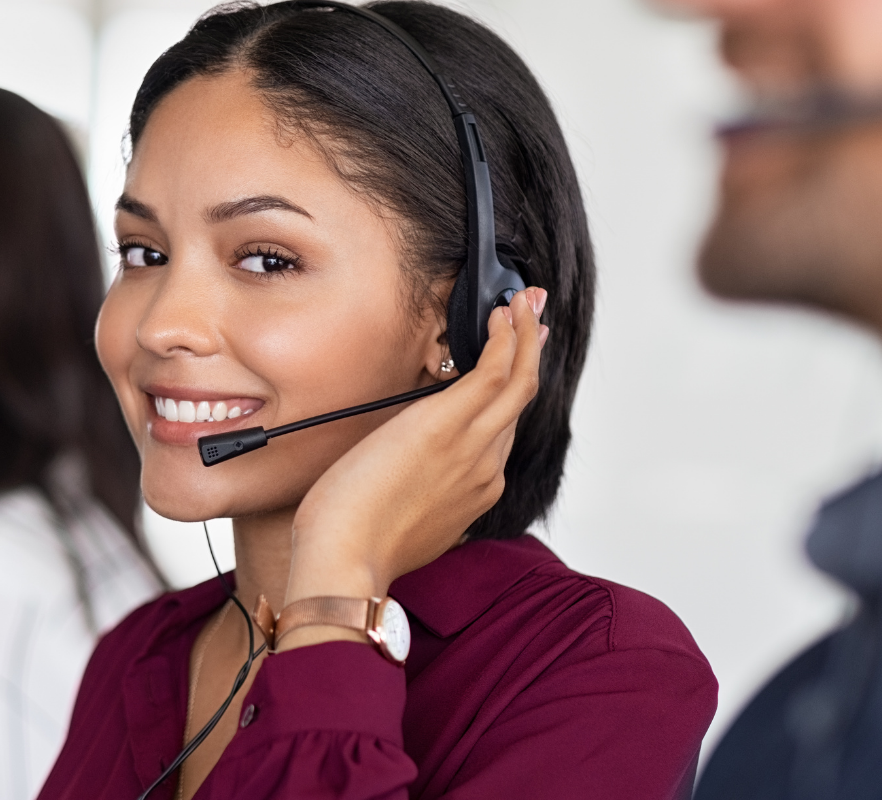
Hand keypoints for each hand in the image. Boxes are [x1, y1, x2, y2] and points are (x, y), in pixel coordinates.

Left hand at [278, 288, 546, 649]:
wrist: (346, 560)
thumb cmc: (356, 544)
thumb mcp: (402, 516)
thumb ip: (419, 490)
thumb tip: (406, 468)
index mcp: (474, 491)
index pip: (500, 430)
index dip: (510, 391)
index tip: (513, 364)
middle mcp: (485, 468)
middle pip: (520, 401)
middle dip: (531, 353)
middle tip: (535, 316)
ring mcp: (473, 446)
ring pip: (518, 381)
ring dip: (525, 336)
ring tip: (525, 302)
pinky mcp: (449, 424)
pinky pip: (495, 371)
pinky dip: (506, 339)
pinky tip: (504, 315)